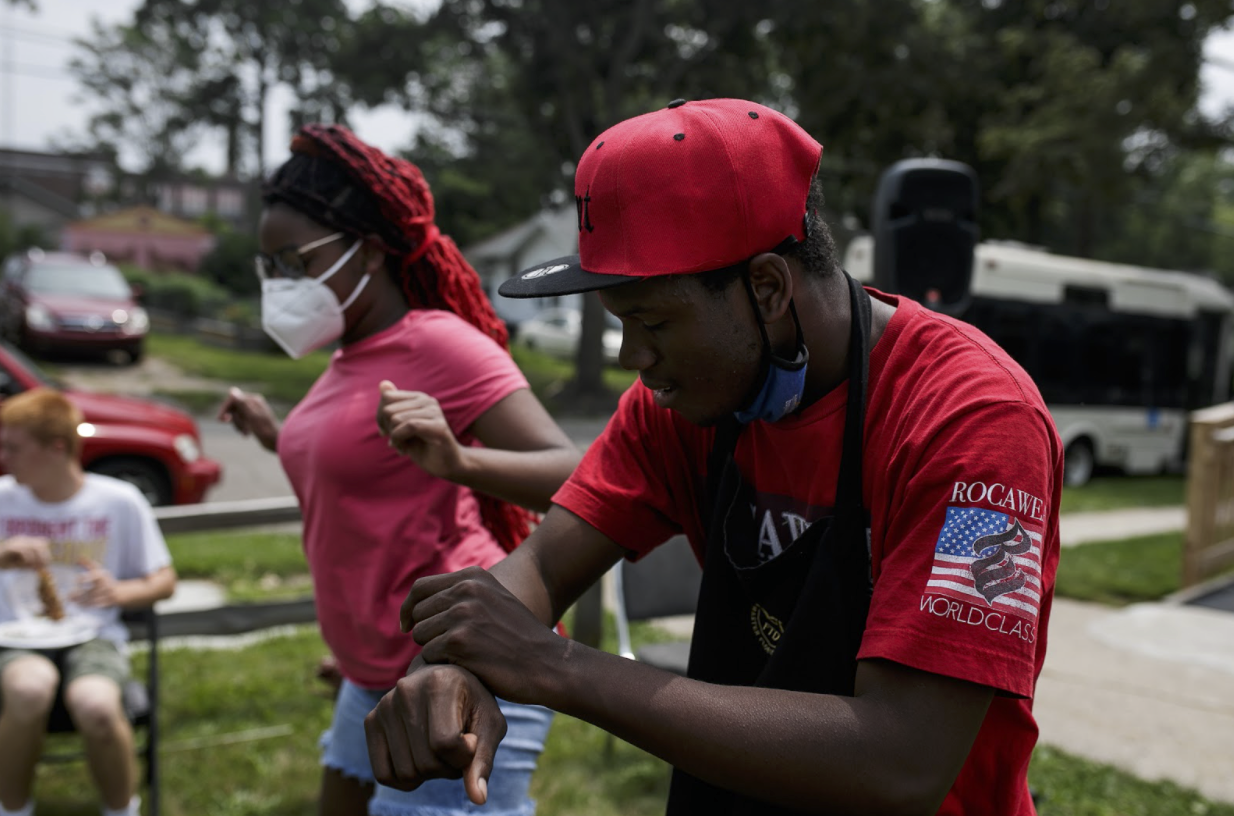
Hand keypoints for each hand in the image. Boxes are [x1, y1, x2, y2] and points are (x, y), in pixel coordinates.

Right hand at [0, 535, 50, 568]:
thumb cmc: (4, 562)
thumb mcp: (20, 564)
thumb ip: (30, 564)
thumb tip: (42, 567)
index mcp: (26, 542)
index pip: (42, 542)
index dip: (46, 553)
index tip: (46, 564)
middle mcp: (22, 539)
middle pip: (41, 543)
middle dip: (44, 555)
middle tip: (43, 567)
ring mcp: (16, 542)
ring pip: (34, 546)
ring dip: (37, 557)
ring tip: (35, 567)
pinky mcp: (10, 546)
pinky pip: (23, 550)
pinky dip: (28, 558)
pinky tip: (26, 565)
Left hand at [70, 559, 121, 606]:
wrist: (119, 593)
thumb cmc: (105, 580)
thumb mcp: (99, 570)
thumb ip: (88, 564)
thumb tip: (78, 557)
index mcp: (103, 576)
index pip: (94, 576)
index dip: (84, 578)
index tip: (76, 579)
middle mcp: (105, 586)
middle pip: (91, 590)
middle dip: (79, 593)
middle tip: (69, 594)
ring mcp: (106, 596)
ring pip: (91, 599)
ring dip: (79, 600)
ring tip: (71, 600)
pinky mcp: (106, 603)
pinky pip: (94, 605)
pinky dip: (85, 605)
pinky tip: (78, 604)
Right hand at [217, 387, 279, 451]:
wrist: (277, 441)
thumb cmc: (265, 429)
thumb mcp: (251, 416)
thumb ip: (242, 403)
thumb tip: (232, 390)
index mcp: (253, 400)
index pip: (233, 398)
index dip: (225, 408)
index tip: (220, 420)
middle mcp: (253, 403)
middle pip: (234, 408)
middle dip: (234, 420)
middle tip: (239, 429)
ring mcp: (253, 412)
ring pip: (236, 415)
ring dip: (238, 425)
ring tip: (245, 433)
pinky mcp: (254, 420)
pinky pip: (241, 421)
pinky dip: (241, 428)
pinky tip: (246, 435)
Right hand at [365, 663, 506, 804]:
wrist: (445, 679)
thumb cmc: (473, 703)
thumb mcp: (489, 725)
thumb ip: (483, 760)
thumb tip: (478, 798)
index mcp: (439, 683)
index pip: (446, 744)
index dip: (464, 756)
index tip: (471, 740)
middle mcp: (406, 690)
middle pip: (426, 763)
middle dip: (448, 767)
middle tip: (457, 747)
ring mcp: (385, 706)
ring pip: (406, 773)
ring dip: (429, 774)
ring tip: (440, 749)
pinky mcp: (371, 721)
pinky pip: (384, 774)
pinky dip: (406, 780)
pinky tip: (420, 758)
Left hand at [376, 381, 465, 479]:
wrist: (448, 465)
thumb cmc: (423, 447)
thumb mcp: (402, 426)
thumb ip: (393, 406)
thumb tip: (383, 383)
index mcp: (418, 398)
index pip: (387, 397)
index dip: (380, 417)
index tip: (386, 431)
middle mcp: (427, 401)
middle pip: (388, 409)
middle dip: (387, 429)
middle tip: (396, 442)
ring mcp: (434, 412)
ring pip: (396, 419)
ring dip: (394, 438)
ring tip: (403, 447)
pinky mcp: (439, 426)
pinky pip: (409, 426)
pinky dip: (400, 441)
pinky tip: (404, 450)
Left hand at [403, 566, 563, 702]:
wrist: (548, 663)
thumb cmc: (518, 639)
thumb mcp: (493, 601)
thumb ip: (462, 596)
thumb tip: (418, 604)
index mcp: (473, 577)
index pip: (420, 588)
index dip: (409, 608)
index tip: (406, 626)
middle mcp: (466, 590)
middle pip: (418, 613)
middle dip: (427, 633)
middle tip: (449, 650)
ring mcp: (462, 614)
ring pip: (420, 635)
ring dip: (434, 650)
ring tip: (462, 657)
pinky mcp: (459, 641)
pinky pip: (428, 655)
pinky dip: (441, 665)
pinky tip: (466, 666)